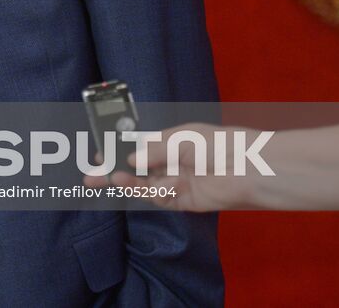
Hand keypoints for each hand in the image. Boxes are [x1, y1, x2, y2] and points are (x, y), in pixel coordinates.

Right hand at [83, 123, 258, 211]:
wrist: (248, 169)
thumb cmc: (219, 144)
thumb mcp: (180, 138)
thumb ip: (152, 150)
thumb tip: (129, 159)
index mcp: (172, 141)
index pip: (139, 145)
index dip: (118, 148)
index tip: (99, 150)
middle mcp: (172, 162)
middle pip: (136, 167)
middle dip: (113, 169)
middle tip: (90, 173)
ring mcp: (177, 181)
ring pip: (142, 183)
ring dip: (122, 181)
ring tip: (101, 179)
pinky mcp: (183, 200)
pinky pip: (157, 196)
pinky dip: (143, 190)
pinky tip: (131, 181)